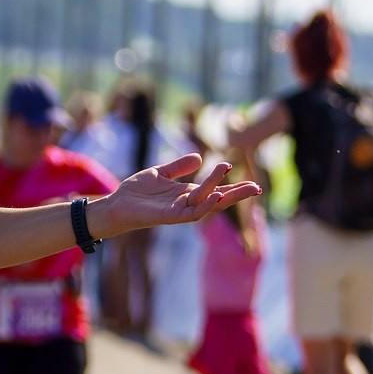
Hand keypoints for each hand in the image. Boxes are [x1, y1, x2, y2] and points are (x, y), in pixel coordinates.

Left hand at [95, 152, 259, 239]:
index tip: (255, 184)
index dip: (234, 188)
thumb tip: (199, 157)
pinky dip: (204, 205)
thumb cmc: (135, 192)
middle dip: (236, 195)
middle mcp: (186, 204)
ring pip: (205, 203)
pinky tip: (214, 196)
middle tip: (257, 188)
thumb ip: (179, 166)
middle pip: (217, 200)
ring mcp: (178, 211)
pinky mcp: (168, 217)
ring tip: (231, 178)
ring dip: (219, 191)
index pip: (216, 191)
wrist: (115, 205)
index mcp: (186, 194)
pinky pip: (190, 213)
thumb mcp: (159, 173)